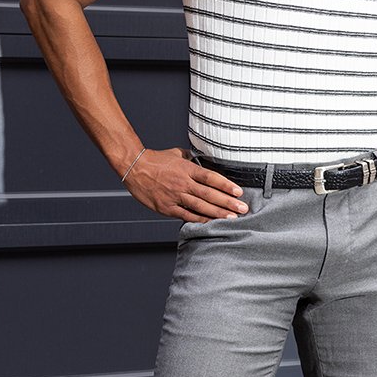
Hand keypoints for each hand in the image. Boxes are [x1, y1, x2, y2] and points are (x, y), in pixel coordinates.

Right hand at [123, 147, 248, 220]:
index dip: (226, 185)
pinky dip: (200, 219)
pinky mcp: (167, 207)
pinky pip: (186, 215)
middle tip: (243, 208)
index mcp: (187, 169)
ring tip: (232, 218)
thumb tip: (205, 158)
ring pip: (200, 206)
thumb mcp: (177, 153)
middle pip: (209, 194)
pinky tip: (211, 223)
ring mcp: (175, 196)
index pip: (210, 178)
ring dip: (218, 213)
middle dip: (228, 202)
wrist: (134, 168)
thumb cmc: (155, 160)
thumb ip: (192, 158)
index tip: (239, 191)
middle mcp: (183, 183)